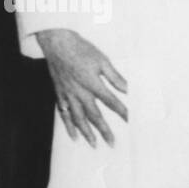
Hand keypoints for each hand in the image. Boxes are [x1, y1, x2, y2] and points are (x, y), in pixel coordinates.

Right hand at [38, 28, 127, 147]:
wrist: (57, 43)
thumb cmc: (81, 49)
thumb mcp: (102, 60)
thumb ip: (115, 77)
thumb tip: (127, 88)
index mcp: (92, 83)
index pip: (111, 101)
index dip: (122, 111)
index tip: (131, 121)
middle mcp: (79, 92)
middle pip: (94, 115)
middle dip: (104, 130)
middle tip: (112, 143)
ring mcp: (68, 95)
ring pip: (78, 118)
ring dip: (87, 132)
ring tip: (95, 144)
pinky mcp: (59, 94)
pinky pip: (64, 114)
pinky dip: (69, 126)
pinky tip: (74, 136)